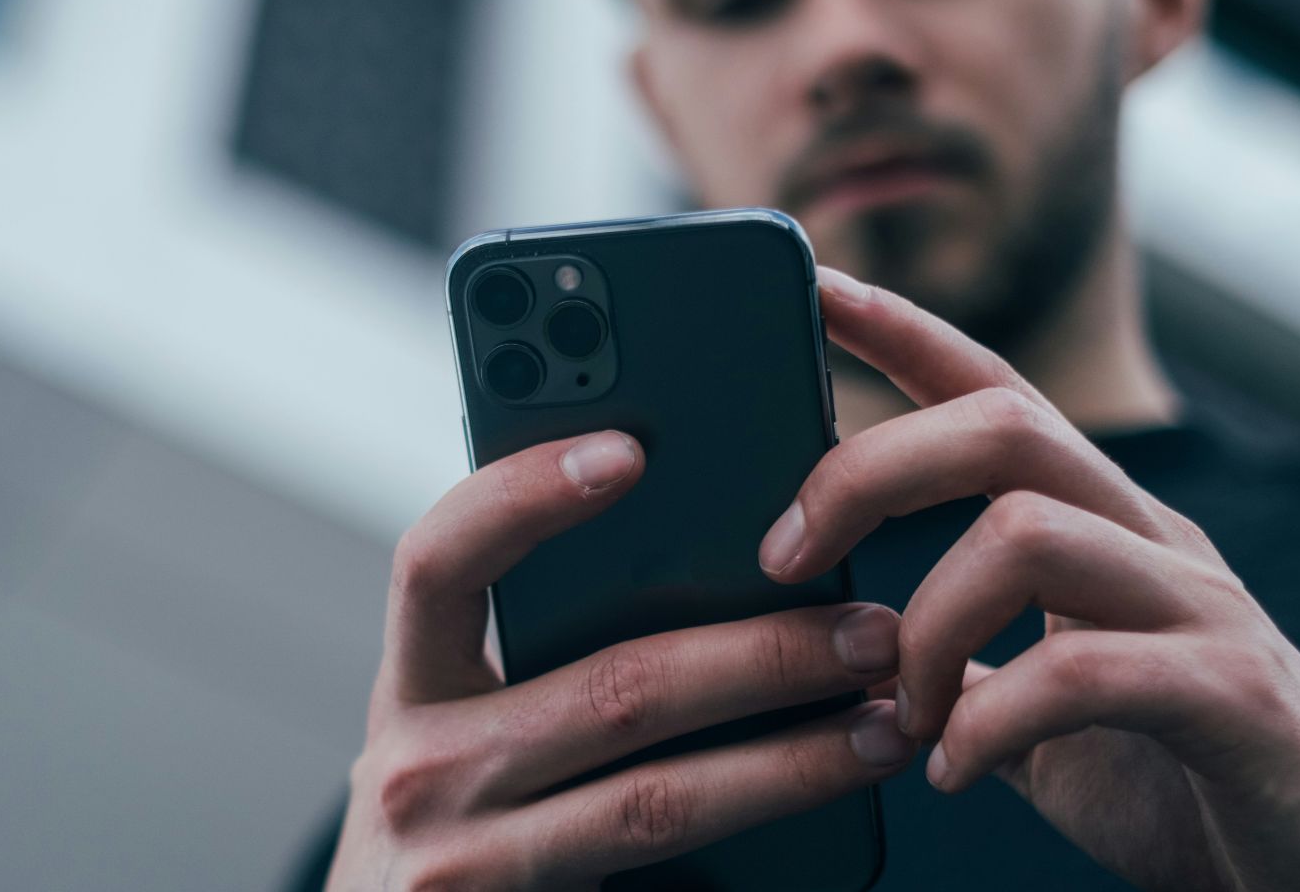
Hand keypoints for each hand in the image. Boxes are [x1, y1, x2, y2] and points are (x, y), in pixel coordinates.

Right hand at [327, 431, 914, 889]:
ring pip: (656, 797)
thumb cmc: (461, 836)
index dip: (524, 496)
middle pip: (608, 688)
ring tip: (885, 722)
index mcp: (413, 687)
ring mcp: (462, 864)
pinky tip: (838, 814)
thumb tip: (714, 570)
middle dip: (761, 653)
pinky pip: (660, 870)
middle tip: (870, 629)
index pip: (437, 560)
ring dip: (792, 757)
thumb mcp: (467, 738)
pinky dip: (766, 837)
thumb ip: (542, 662)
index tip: (629, 450)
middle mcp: (419, 770)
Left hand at [756, 266, 1299, 890]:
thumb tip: (853, 651)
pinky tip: (953, 769)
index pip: (997, 391)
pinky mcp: (1232, 696)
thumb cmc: (1183, 785)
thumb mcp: (1046, 710)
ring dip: (925, 627)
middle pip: (1002, 426)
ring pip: (1027, 531)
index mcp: (1104, 527)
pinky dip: (988, 721)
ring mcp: (1201, 608)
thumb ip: (969, 664)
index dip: (904, 332)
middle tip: (785, 556)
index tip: (815, 287)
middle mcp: (1154, 541)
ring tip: (902, 712)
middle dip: (868, 471)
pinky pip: (1080, 671)